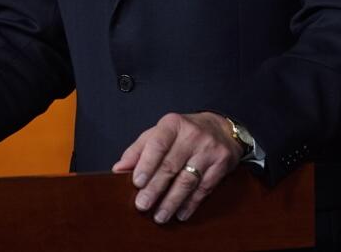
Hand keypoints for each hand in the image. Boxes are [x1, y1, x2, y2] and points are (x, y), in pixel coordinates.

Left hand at [112, 112, 241, 223]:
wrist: (222, 129)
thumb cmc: (184, 133)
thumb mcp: (161, 132)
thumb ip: (139, 149)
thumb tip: (118, 169)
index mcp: (173, 124)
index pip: (158, 144)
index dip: (147, 164)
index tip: (137, 183)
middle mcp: (192, 134)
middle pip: (171, 165)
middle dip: (155, 188)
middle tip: (142, 205)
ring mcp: (209, 149)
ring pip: (187, 180)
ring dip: (172, 201)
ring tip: (159, 216)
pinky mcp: (222, 163)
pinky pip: (204, 188)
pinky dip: (191, 203)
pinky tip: (181, 213)